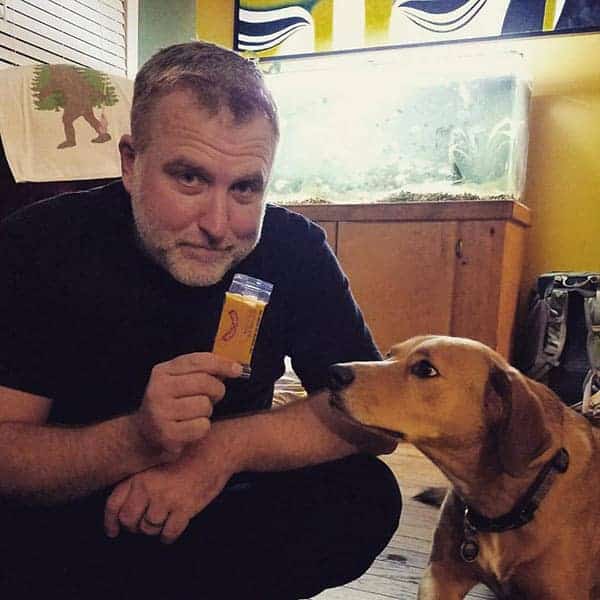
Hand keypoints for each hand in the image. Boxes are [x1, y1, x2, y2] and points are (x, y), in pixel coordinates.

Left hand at [104, 440, 234, 543]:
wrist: (215, 451)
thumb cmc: (187, 455)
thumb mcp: (157, 462)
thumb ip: (139, 480)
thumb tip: (123, 508)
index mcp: (140, 475)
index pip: (113, 504)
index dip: (110, 522)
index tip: (113, 531)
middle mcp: (149, 487)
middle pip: (129, 521)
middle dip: (136, 526)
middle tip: (145, 522)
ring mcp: (166, 499)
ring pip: (149, 529)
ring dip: (155, 528)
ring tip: (166, 517)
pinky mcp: (184, 508)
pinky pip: (168, 534)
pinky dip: (169, 535)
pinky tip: (174, 525)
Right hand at [133, 352, 241, 457]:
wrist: (144, 436)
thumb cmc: (172, 404)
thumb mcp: (180, 381)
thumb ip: (203, 371)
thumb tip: (235, 366)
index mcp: (162, 371)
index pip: (197, 361)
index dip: (221, 363)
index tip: (238, 369)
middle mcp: (158, 389)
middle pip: (204, 382)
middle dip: (216, 390)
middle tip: (213, 397)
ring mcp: (160, 412)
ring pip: (204, 405)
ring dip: (206, 411)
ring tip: (194, 414)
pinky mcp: (167, 434)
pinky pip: (201, 426)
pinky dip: (202, 428)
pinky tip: (190, 428)